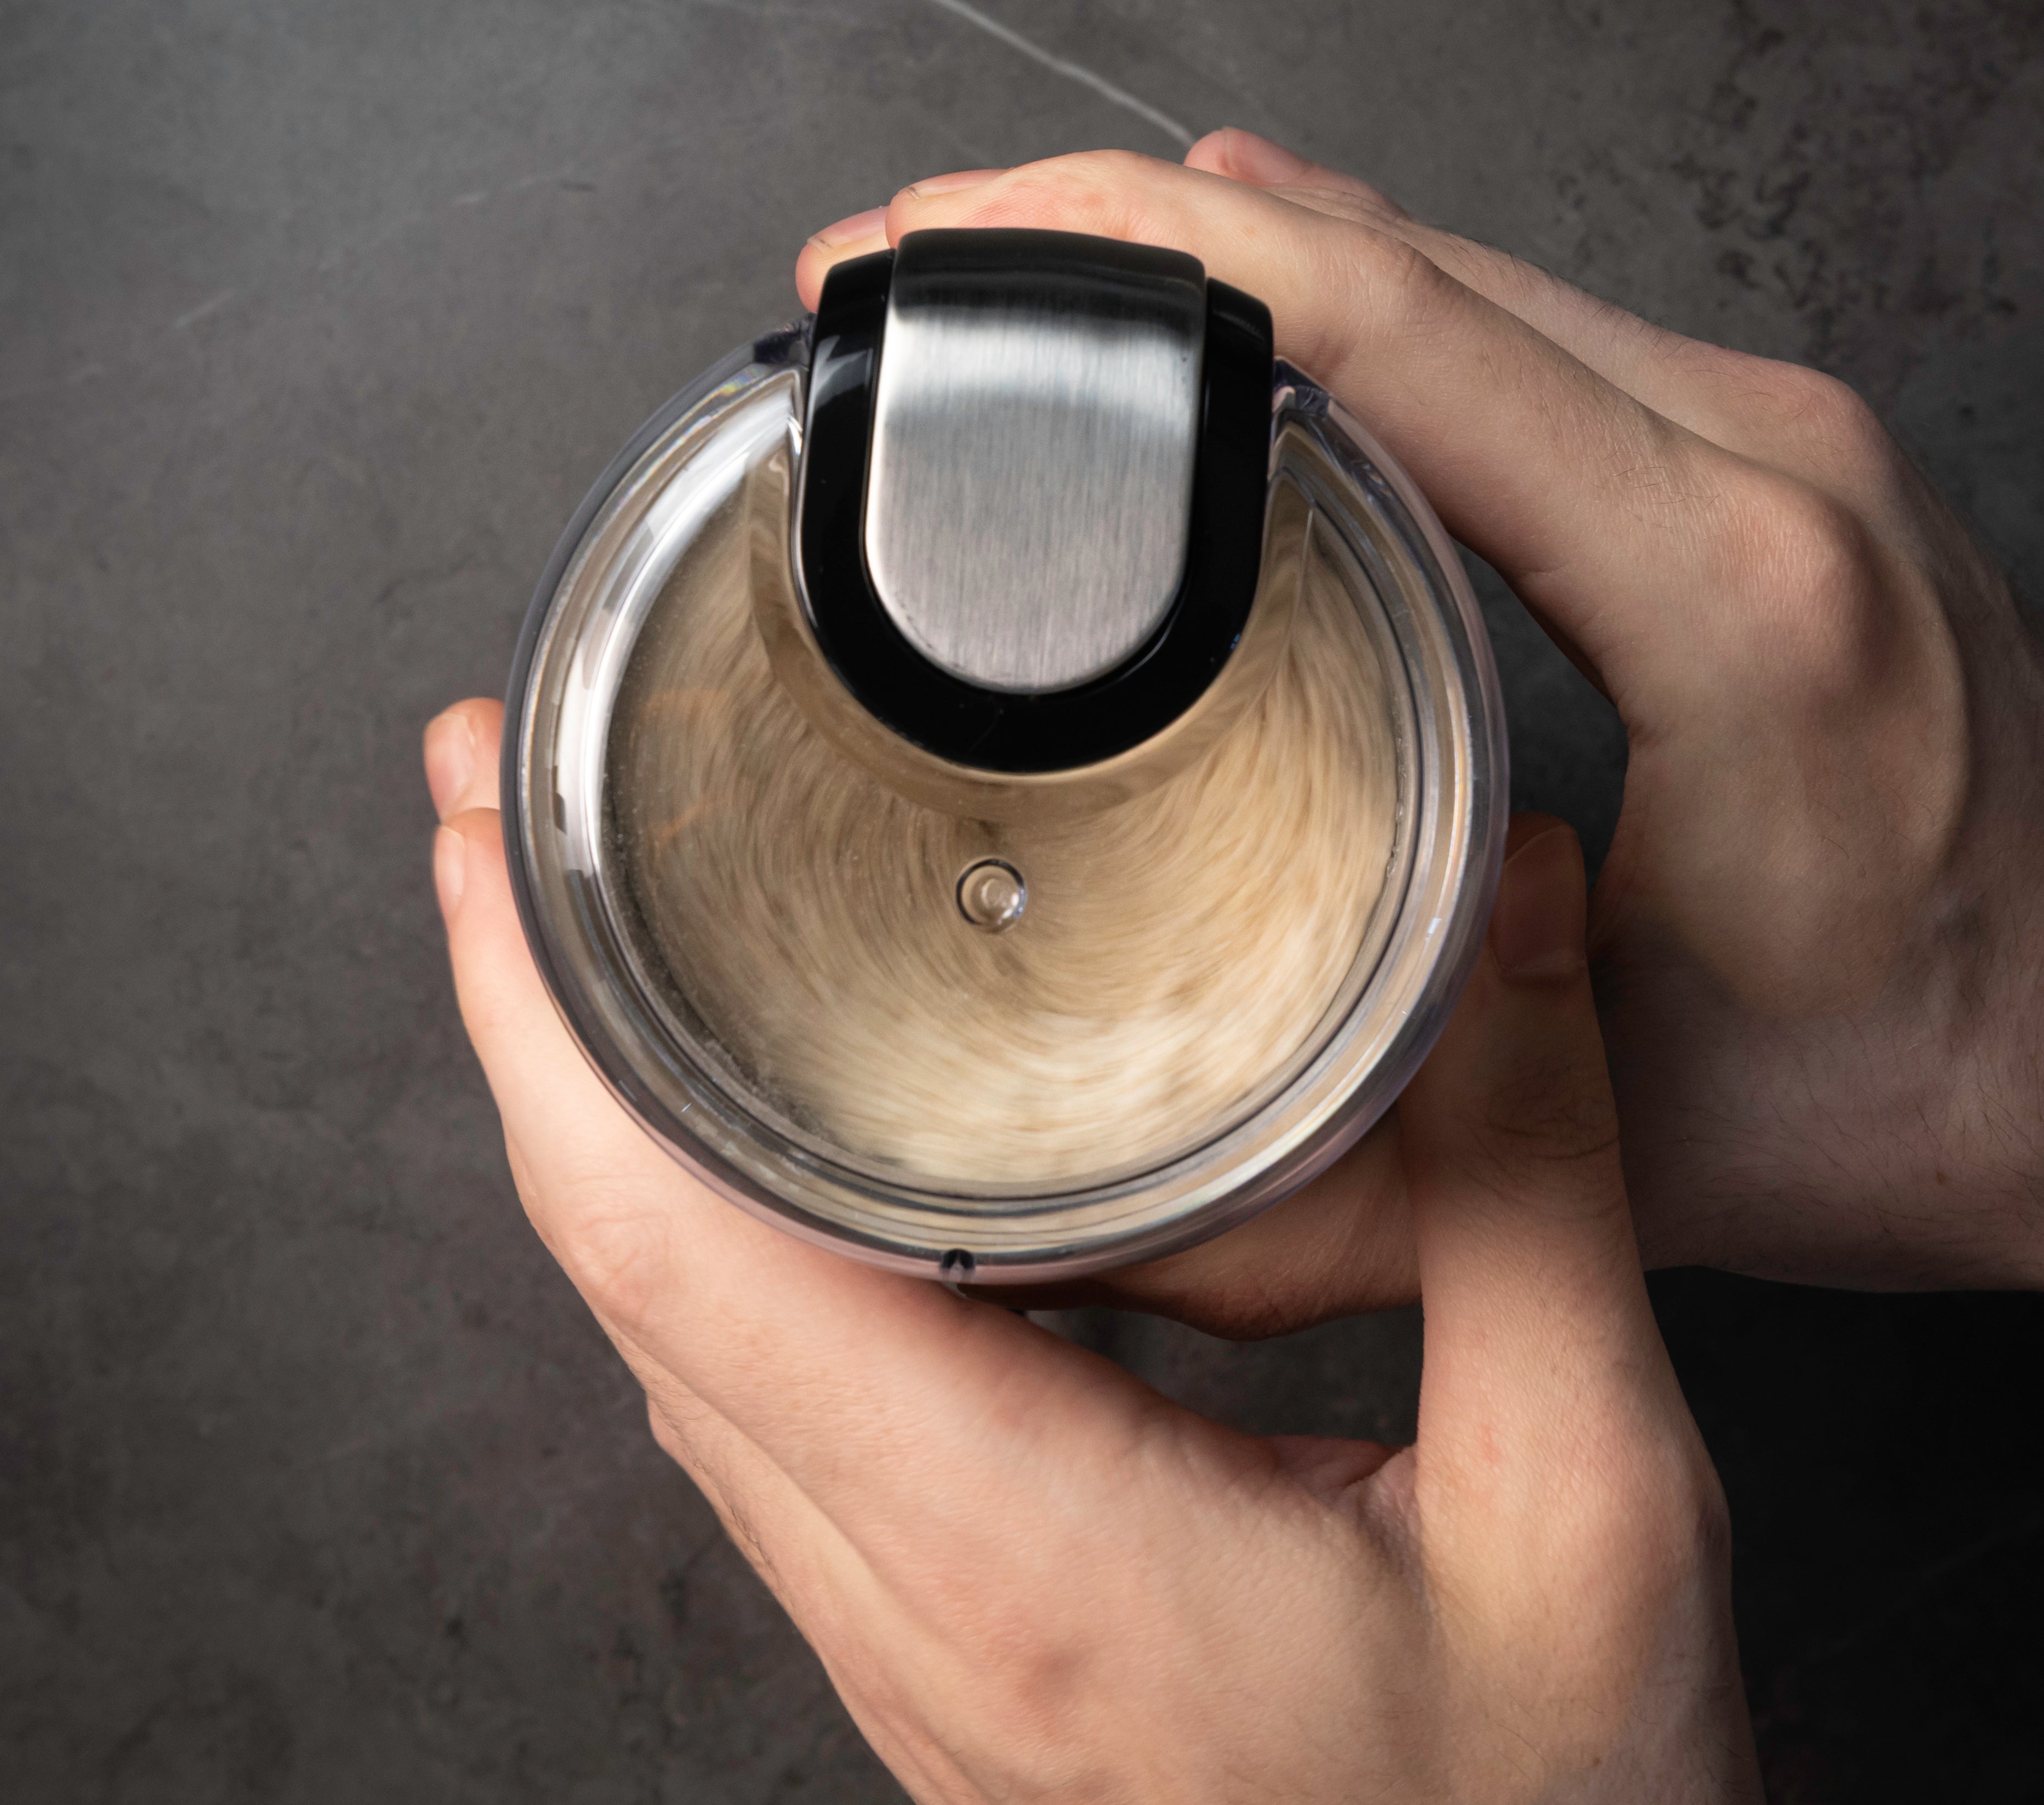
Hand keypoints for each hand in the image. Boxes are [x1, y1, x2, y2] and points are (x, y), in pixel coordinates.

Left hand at [427, 699, 1758, 1802]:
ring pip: (669, 1335)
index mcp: (1022, 1545)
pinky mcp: (943, 1628)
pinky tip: (743, 1149)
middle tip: (499, 799)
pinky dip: (695, 1229)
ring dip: (597, 1116)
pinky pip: (752, 1398)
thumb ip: (1539, 1180)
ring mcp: (904, 1624)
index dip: (543, 1021)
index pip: (678, 1244)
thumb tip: (1513, 903)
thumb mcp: (1591, 1506)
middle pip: (626, 1266)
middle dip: (530, 1013)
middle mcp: (909, 1585)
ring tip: (589, 933)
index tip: (484, 835)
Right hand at [799, 138, 2043, 1319]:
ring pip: (1445, 263)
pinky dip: (1338, 285)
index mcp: (1733, 597)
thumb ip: (1347, 1196)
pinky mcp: (1756, 456)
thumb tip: (1096, 1213)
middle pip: (1390, 252)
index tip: (953, 246)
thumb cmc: (1923, 1091)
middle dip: (1120, 221)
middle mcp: (1765, 463)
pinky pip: (1509, 316)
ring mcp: (1770, 437)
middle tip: (929, 250)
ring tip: (1028, 267)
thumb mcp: (1609, 1144)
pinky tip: (1235, 267)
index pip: (1385, 334)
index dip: (1133, 260)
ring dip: (1220, 241)